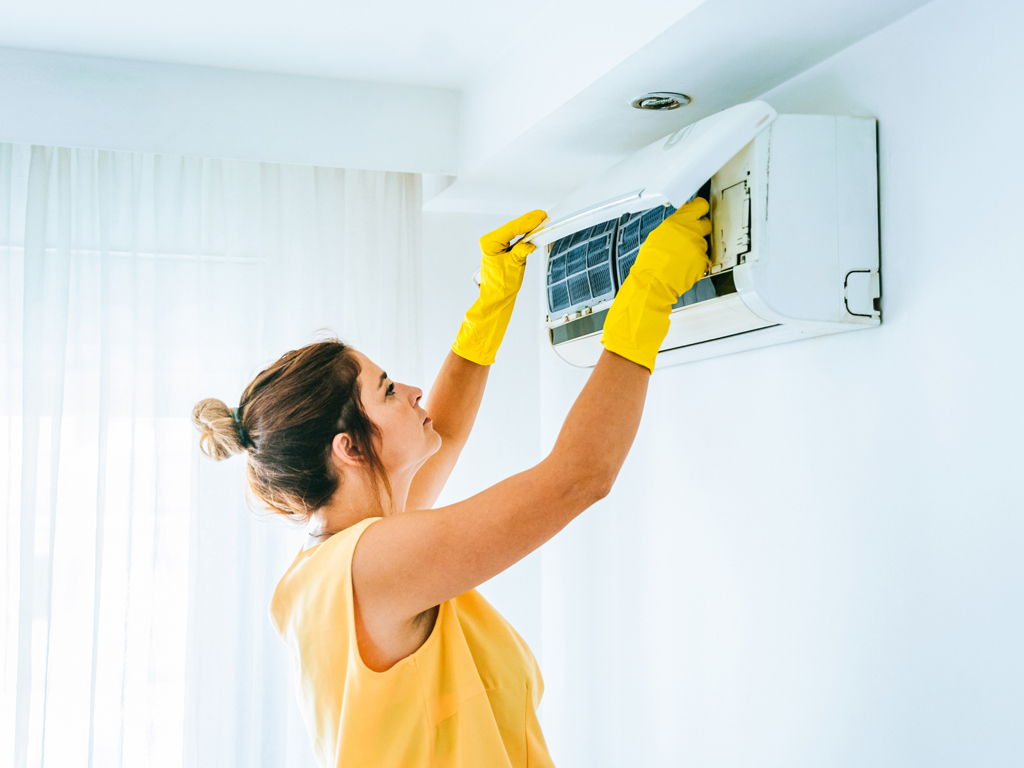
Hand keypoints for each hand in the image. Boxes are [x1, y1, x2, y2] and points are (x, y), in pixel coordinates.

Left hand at [452, 210, 547, 365]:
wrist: (497, 298)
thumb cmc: (501, 286)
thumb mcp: (515, 265)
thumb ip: (523, 250)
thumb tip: (532, 240)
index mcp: (490, 243)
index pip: (512, 228)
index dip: (528, 222)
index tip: (540, 216)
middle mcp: (490, 241)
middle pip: (513, 227)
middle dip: (529, 221)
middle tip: (543, 215)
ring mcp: (495, 243)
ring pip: (514, 230)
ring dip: (528, 226)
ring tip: (541, 220)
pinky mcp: (500, 247)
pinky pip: (514, 236)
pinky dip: (524, 233)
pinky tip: (533, 230)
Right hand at [600, 198, 710, 371]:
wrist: (652, 284)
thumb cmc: (649, 264)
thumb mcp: (657, 236)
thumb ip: (673, 227)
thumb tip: (681, 223)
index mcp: (677, 222)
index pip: (699, 206)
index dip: (701, 208)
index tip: (701, 210)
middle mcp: (690, 232)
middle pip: (706, 224)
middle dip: (700, 229)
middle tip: (691, 236)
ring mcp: (698, 247)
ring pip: (704, 243)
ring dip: (697, 248)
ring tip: (683, 256)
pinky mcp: (702, 262)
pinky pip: (704, 259)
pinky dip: (697, 262)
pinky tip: (685, 266)